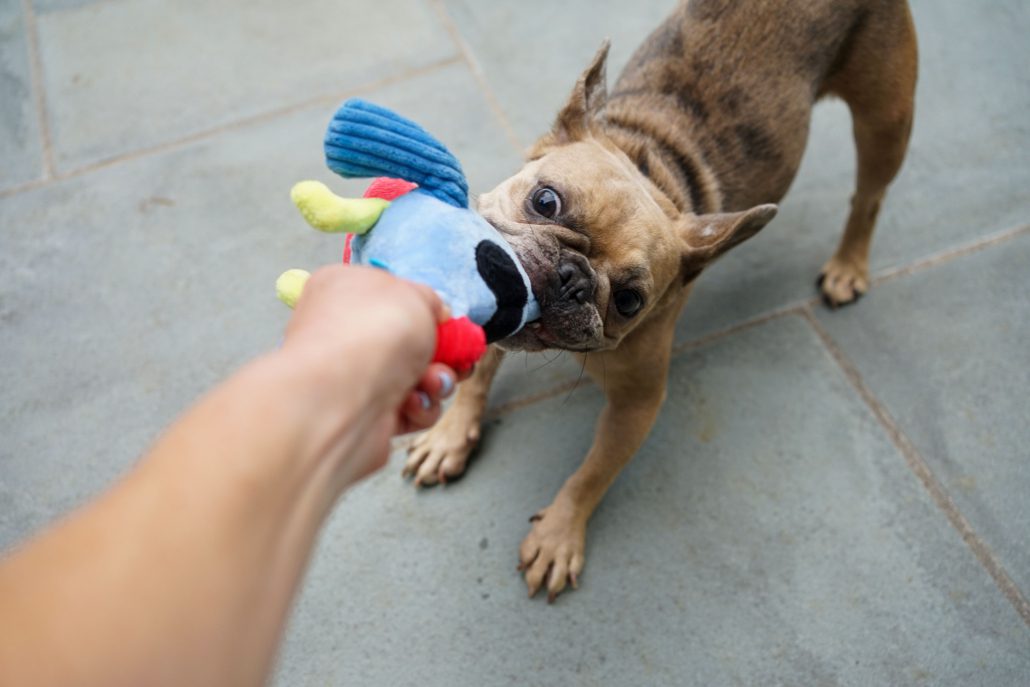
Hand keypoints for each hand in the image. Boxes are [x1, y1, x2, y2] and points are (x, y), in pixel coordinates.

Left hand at [281, 265, 455, 484]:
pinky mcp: (365, 414)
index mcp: (344, 290)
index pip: (390, 294)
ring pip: (416, 378)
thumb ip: (428, 300)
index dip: (424, 309)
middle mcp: (345, 333)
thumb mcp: (415, 293)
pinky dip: (419, 408)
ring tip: (431, 382)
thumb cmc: (371, 333)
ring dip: (435, 381)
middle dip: (440, 352)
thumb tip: (433, 313)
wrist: (343, 397)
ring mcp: (354, 376)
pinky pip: (409, 410)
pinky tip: (411, 403)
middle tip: (454, 358)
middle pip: (409, 341)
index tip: (447, 322)